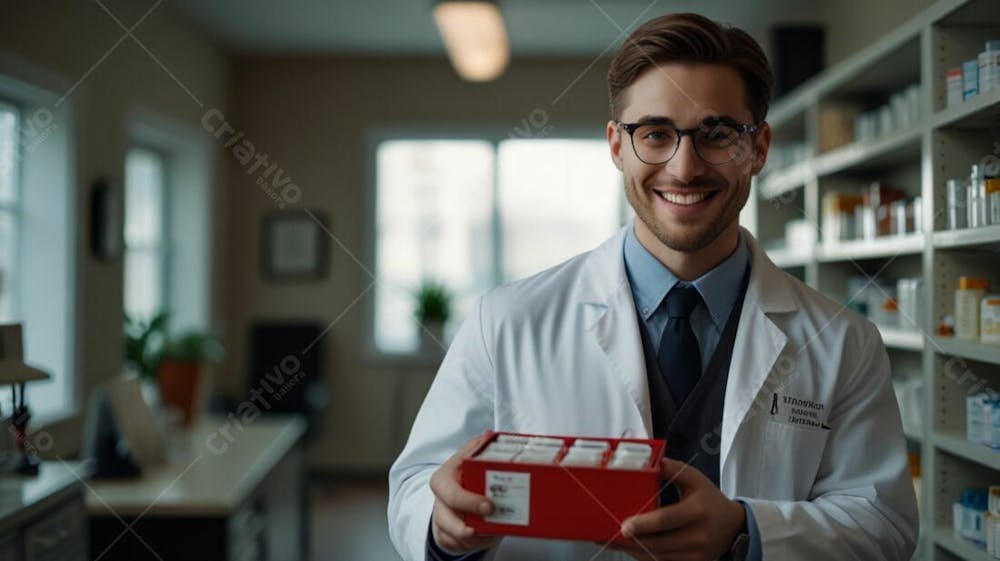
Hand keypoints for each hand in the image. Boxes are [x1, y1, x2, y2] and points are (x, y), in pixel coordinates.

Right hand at [429, 435, 502, 554]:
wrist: (451, 490)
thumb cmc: (464, 471)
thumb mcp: (469, 455)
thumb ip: (479, 447)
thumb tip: (490, 436)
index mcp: (443, 480)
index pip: (451, 494)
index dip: (470, 502)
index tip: (490, 506)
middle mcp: (439, 502)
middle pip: (448, 523)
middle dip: (469, 530)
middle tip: (491, 528)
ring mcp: (441, 521)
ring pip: (455, 539)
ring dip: (478, 540)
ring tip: (496, 532)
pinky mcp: (446, 537)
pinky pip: (460, 548)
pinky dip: (477, 545)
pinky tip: (489, 537)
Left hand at [614, 458, 745, 560]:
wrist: (733, 526)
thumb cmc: (710, 499)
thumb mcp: (695, 479)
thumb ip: (674, 469)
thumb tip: (652, 462)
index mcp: (697, 511)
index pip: (666, 520)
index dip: (644, 525)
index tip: (624, 525)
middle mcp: (697, 536)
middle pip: (658, 543)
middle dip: (631, 540)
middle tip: (609, 534)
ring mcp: (695, 554)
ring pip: (657, 556)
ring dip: (634, 550)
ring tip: (613, 541)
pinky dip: (644, 556)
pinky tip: (630, 548)